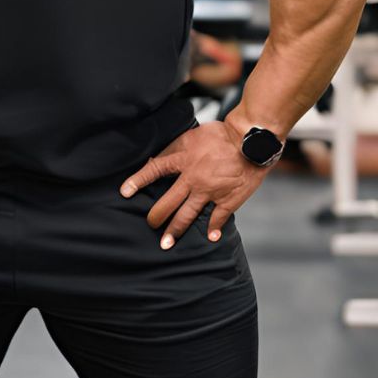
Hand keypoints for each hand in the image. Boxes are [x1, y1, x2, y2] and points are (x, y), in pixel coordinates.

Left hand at [118, 120, 267, 248]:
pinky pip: (217, 218)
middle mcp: (193, 177)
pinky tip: (210, 238)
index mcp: (184, 158)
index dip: (138, 180)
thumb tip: (156, 159)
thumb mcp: (193, 135)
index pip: (154, 170)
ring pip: (187, 215)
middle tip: (150, 225)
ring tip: (167, 243)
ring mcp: (210, 191)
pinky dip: (213, 229)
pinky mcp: (228, 199)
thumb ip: (176, 148)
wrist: (252, 139)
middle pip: (168, 202)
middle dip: (156, 216)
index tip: (125, 192)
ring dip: (176, 230)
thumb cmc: (223, 134)